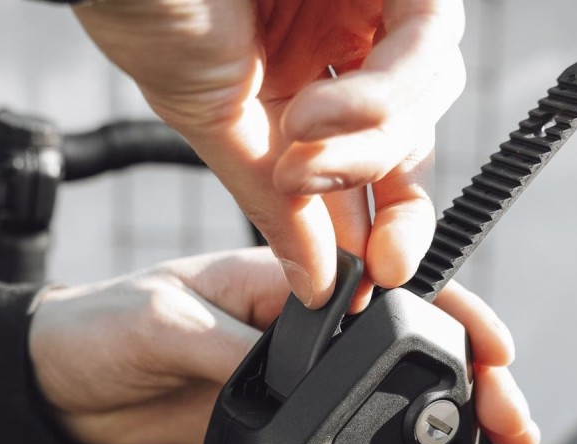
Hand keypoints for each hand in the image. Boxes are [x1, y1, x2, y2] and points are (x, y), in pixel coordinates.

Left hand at [28, 248, 537, 443]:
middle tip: (510, 418)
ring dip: (445, 419)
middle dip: (470, 375)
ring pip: (389, 397)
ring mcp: (299, 383)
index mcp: (288, 281)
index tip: (491, 352)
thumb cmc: (105, 328)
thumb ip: (236, 347)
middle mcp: (305, 331)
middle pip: (406, 347)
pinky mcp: (283, 426)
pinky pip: (348, 437)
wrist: (65, 387)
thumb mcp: (166, 322)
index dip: (447, 315)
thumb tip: (303, 381)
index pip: (386, 289)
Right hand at [73, 0, 465, 310]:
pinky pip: (426, 40)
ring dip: (367, 152)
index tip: (376, 279)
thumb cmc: (150, 10)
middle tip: (358, 249)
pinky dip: (378, 98)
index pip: (374, 168)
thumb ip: (277, 206)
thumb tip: (313, 282)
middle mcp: (347, 45)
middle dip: (392, 202)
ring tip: (298, 164)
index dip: (384, 226)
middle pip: (413, 137)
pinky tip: (312, 114)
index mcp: (308, 84)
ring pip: (426, 97)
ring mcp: (371, 2)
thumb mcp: (219, 129)